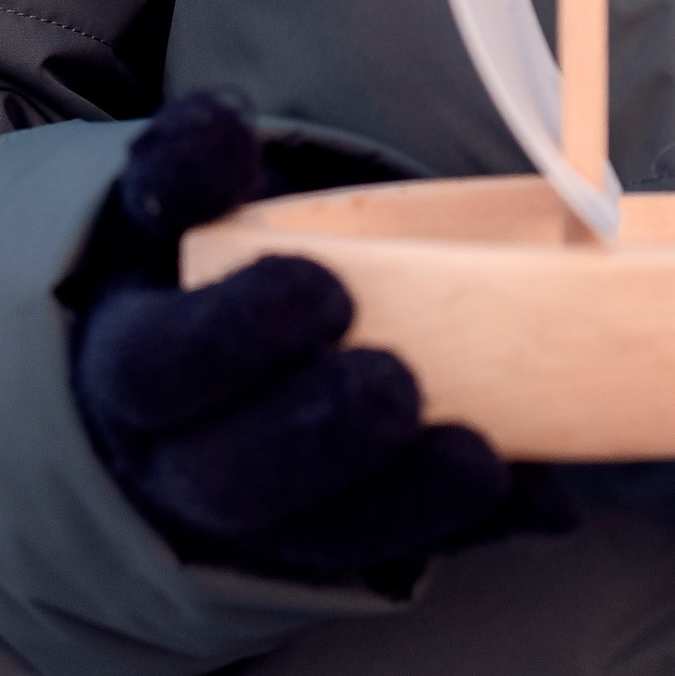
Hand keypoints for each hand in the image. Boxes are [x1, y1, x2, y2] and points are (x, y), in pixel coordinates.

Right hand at [71, 93, 570, 584]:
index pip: (157, 372)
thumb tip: (219, 120)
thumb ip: (192, 160)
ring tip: (478, 459)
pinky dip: (472, 530)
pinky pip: (406, 555)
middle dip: (320, 437)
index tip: (323, 285)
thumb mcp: (186, 201)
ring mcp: (263, 523)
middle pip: (235, 480)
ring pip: (321, 538)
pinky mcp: (342, 547)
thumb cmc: (213, 259)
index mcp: (133, 371)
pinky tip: (541, 498)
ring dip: (404, 504)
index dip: (231, 339)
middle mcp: (183, 465)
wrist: (220, 350)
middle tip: (395, 383)